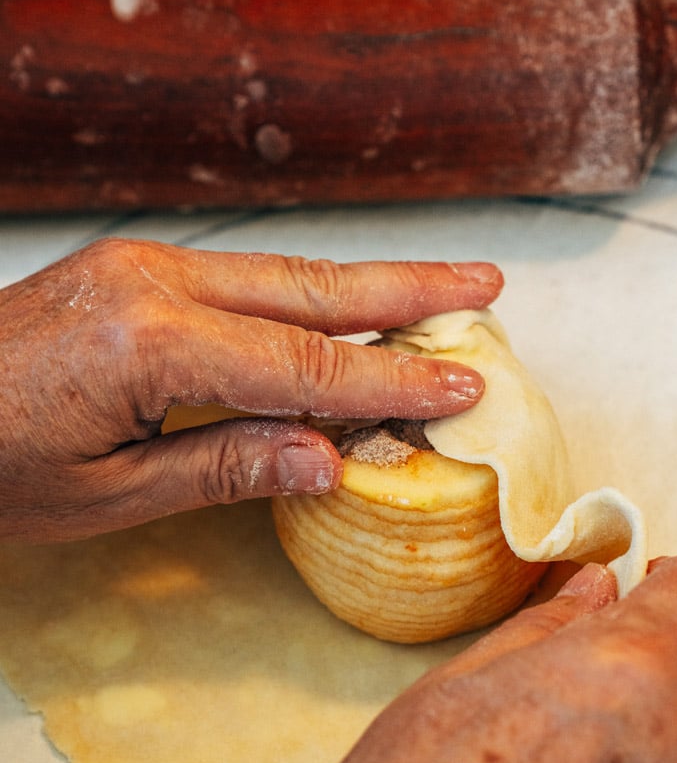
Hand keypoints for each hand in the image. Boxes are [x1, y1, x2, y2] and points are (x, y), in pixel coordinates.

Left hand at [0, 238, 501, 539]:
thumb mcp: (106, 495)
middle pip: (310, 289)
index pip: (303, 366)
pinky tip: (348, 305)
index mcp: (149, 347)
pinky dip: (310, 295)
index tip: (465, 384)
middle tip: (485, 285)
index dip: (391, 380)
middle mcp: (155, 285)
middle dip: (406, 290)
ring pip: (284, 274)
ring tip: (442, 283)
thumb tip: (330, 460)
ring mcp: (144, 267)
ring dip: (367, 283)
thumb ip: (224, 467)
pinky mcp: (136, 270)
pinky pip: (244, 280)